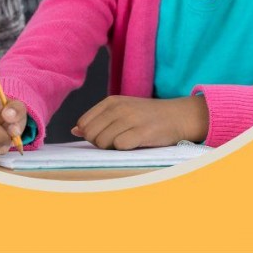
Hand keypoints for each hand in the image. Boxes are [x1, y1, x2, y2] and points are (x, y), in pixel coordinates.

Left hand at [73, 95, 208, 149]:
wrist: (178, 115)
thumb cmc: (146, 116)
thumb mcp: (121, 111)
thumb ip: (98, 119)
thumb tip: (74, 130)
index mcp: (110, 102)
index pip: (84, 123)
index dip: (89, 135)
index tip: (103, 138)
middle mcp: (118, 108)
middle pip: (91, 134)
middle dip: (98, 143)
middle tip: (114, 144)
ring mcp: (130, 119)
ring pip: (103, 141)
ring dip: (111, 148)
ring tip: (125, 144)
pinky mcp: (142, 132)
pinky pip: (119, 146)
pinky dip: (123, 150)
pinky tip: (133, 146)